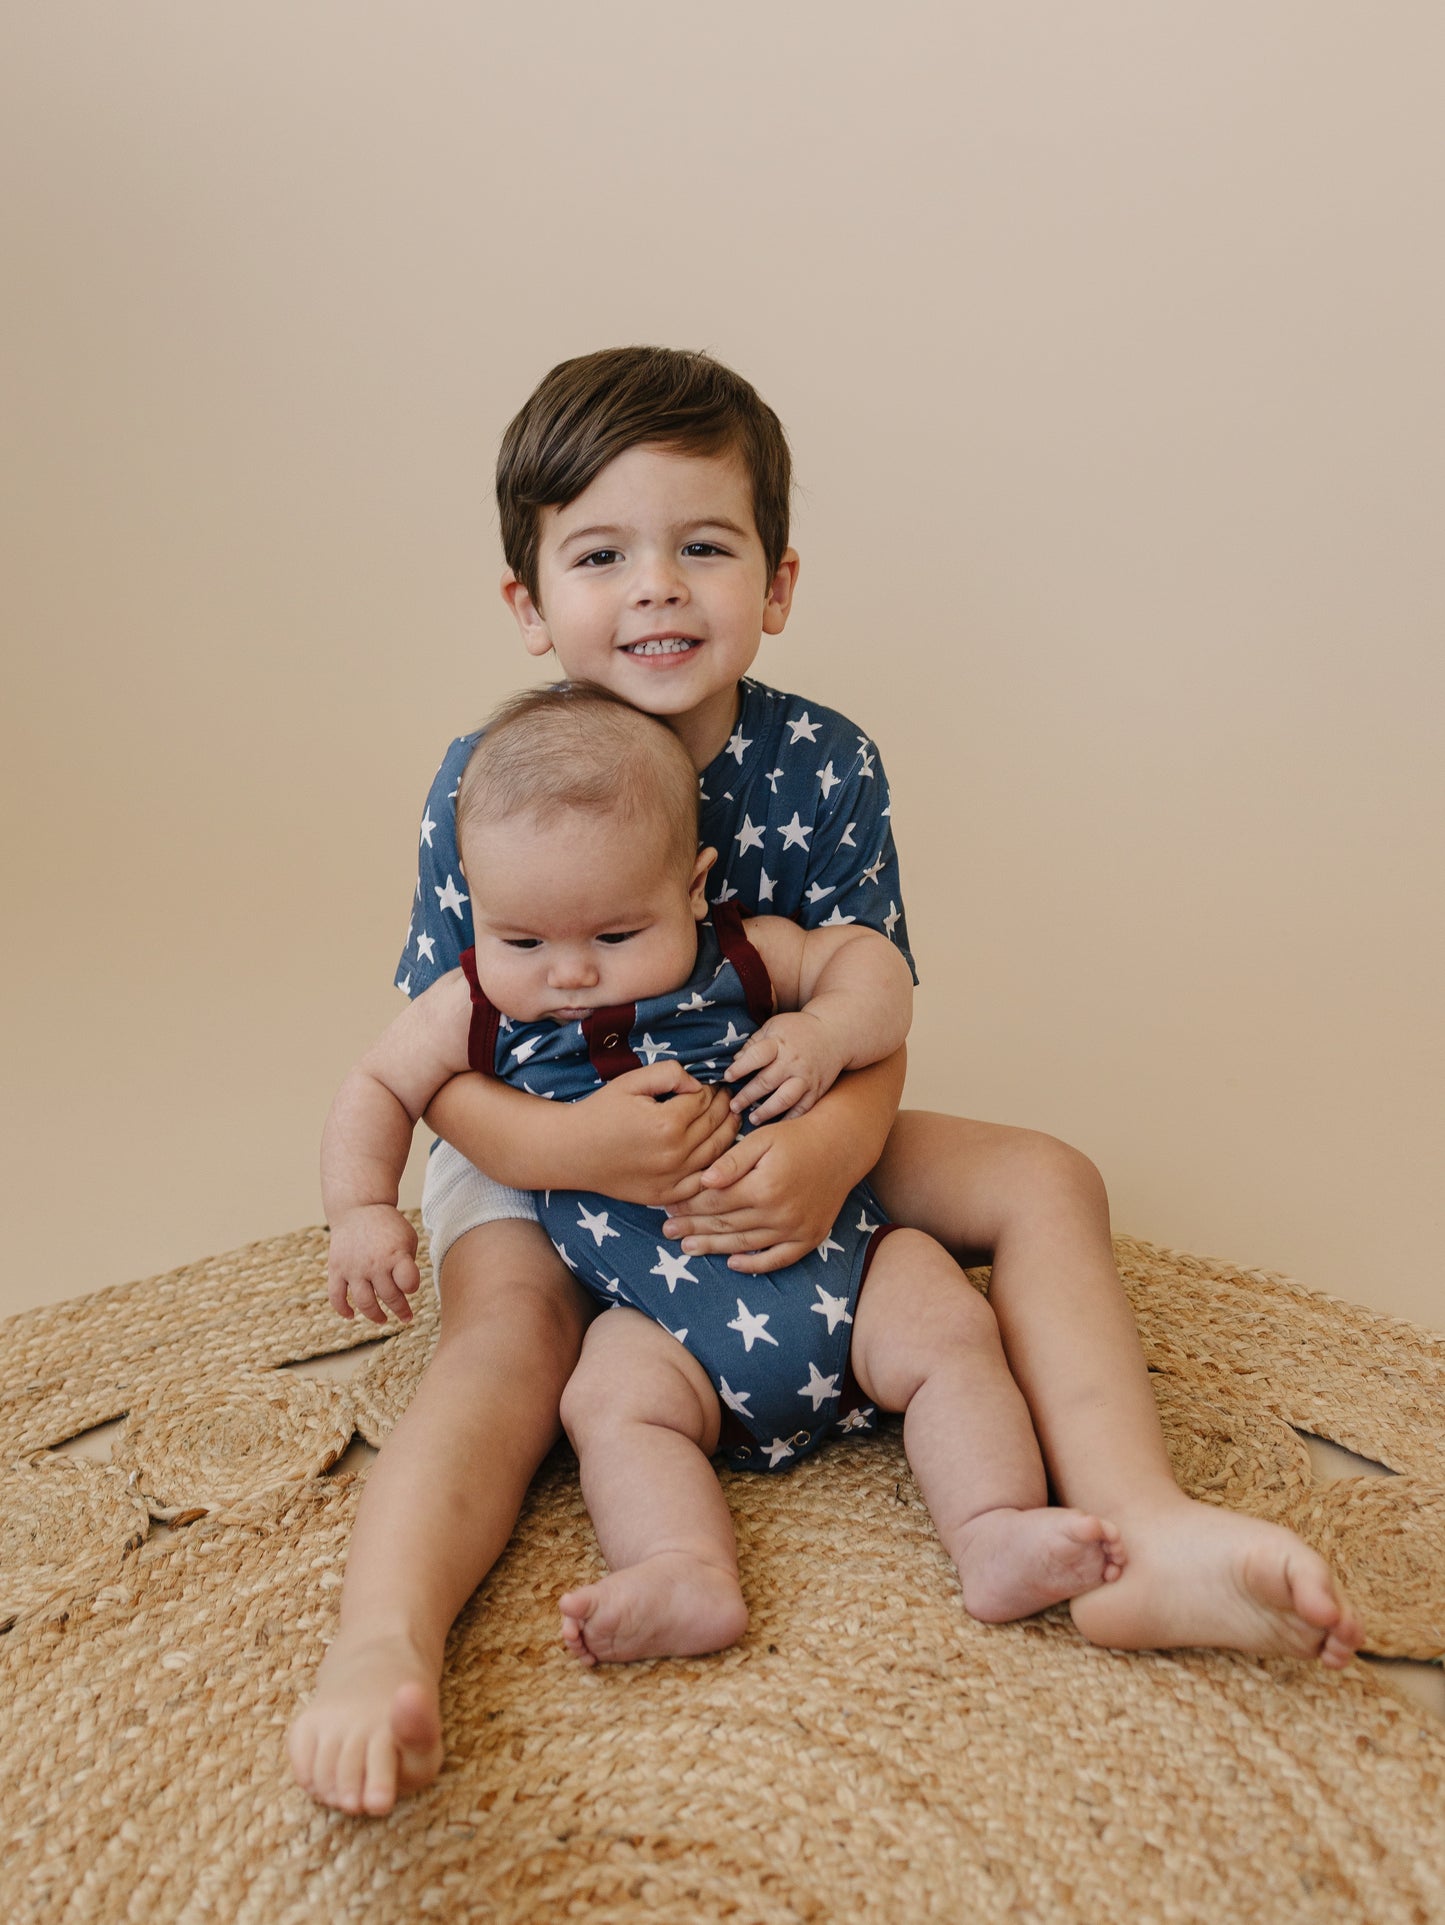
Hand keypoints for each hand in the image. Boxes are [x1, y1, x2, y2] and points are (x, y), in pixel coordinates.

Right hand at [327, 1204, 420, 1324]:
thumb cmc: (388, 1227)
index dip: (412, 1288)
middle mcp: (374, 1264)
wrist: (358, 1208)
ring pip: (364, 1302)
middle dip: (401, 1310)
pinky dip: (342, 1309)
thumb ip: (408, 1264)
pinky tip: (351, 1315)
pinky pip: (336, 1296)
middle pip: (389, 1296)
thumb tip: (406, 1291)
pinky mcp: (337, 1269)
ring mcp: (353, 1268)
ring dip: (375, 1315)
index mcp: (396, 1254)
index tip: (411, 1288)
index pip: (408, 1283)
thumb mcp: (407, 1238)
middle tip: (406, 1317)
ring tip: (383, 1320)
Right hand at [568, 1061, 740, 1206]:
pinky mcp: (667, 1195)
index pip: (704, 1100)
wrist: (573, 1151)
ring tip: (730, 1118)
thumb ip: (668, 1073)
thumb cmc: (601, 1112)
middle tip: (727, 1097)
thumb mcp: (631, 1081)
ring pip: (717, 1153)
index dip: (710, 1089)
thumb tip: (698, 1084)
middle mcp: (675, 1154)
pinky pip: (703, 1180)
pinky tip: (719, 1151)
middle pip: (715, 1125)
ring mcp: (672, 1178)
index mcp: (667, 1123)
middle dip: (724, 1107)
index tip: (713, 1084)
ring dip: (727, 1132)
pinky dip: (717, 1165)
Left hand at [660, 1114, 853, 1273]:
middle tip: (667, 1230)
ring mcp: (795, 1229)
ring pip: (745, 1243)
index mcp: (763, 1186)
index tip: (668, 1204)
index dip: (689, 1204)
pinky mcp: (809, 1238)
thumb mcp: (762, 1139)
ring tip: (687, 1248)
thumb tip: (703, 1181)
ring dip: (714, 1247)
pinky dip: (755, 1264)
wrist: (841, 1147)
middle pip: (725, 1224)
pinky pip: (778, 1259)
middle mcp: (779, 1213)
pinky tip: (733, 1264)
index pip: (715, 1201)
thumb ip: (731, 1161)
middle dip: (693, 1228)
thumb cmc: (797, 1137)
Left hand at [723, 1011, 845, 1123]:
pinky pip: (802, 1108)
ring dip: (766, 1111)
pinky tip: (776, 1125)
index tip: (727, 1077)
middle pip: (767, 1081)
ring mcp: (806, 1078)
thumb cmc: (798, 1029)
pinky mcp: (817, 1090)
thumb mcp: (774, 1026)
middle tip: (733, 1106)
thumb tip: (735, 1061)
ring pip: (784, 1099)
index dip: (740, 1068)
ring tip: (753, 1118)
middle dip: (747, 1096)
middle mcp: (793, 1062)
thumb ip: (754, 1043)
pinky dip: (789, 1119)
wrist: (835, 1033)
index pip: (756, 1056)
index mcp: (779, 1043)